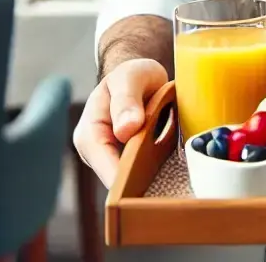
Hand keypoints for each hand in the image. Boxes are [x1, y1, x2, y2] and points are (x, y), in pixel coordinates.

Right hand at [73, 58, 168, 187]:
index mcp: (89, 135)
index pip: (105, 164)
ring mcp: (115, 157)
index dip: (124, 177)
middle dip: (140, 184)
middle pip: (118, 178)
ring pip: (132, 179)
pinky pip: (144, 172)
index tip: (144, 186)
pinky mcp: (132, 159)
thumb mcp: (130, 77)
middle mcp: (98, 152)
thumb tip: (126, 130)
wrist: (139, 76)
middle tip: (166, 190)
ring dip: (151, 179)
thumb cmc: (131, 75)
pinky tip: (176, 171)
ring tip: (172, 182)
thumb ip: (127, 100)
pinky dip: (158, 171)